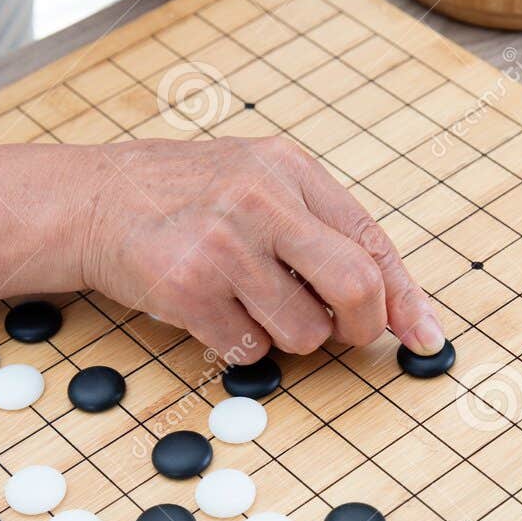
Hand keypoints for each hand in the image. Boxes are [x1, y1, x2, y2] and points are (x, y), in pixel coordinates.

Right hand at [73, 136, 444, 360]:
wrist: (95, 201)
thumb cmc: (186, 197)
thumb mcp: (259, 183)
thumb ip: (321, 232)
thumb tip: (390, 306)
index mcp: (290, 170)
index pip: (371, 242)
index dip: (406, 298)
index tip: (426, 336)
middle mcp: (261, 200)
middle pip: (355, 287)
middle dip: (361, 328)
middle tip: (345, 336)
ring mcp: (224, 246)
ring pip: (304, 332)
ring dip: (289, 337)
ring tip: (252, 303)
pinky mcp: (189, 289)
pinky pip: (251, 350)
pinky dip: (242, 346)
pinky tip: (214, 312)